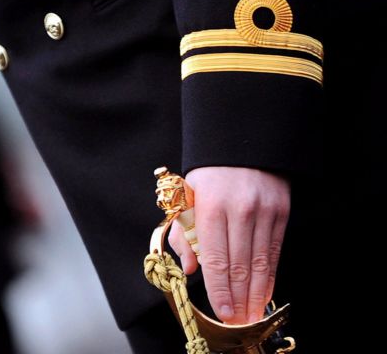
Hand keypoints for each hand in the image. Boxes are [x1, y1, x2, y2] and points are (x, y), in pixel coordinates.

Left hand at [167, 167, 289, 323]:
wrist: (241, 142)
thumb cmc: (207, 174)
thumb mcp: (185, 198)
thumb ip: (182, 235)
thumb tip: (190, 269)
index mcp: (210, 208)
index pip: (217, 260)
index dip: (220, 291)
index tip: (223, 312)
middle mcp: (239, 211)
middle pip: (241, 266)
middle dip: (239, 299)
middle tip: (239, 322)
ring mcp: (263, 211)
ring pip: (261, 262)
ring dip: (257, 293)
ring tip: (252, 314)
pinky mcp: (281, 212)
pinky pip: (275, 250)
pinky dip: (270, 274)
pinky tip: (266, 291)